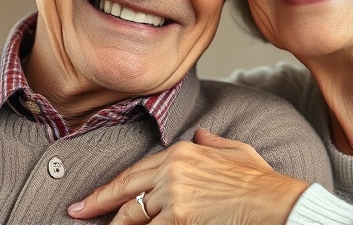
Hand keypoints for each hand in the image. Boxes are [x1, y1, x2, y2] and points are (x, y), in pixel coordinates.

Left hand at [68, 129, 309, 223]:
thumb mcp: (236, 151)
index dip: (111, 187)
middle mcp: (172, 170)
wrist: (276, 202)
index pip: (137, 171)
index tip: (90, 199)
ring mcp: (174, 194)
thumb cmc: (261, 182)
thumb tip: (201, 135)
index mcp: (183, 152)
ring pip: (134, 216)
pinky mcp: (179, 217)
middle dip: (98, 204)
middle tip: (77, 213)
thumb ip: (213, 143)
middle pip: (126, 190)